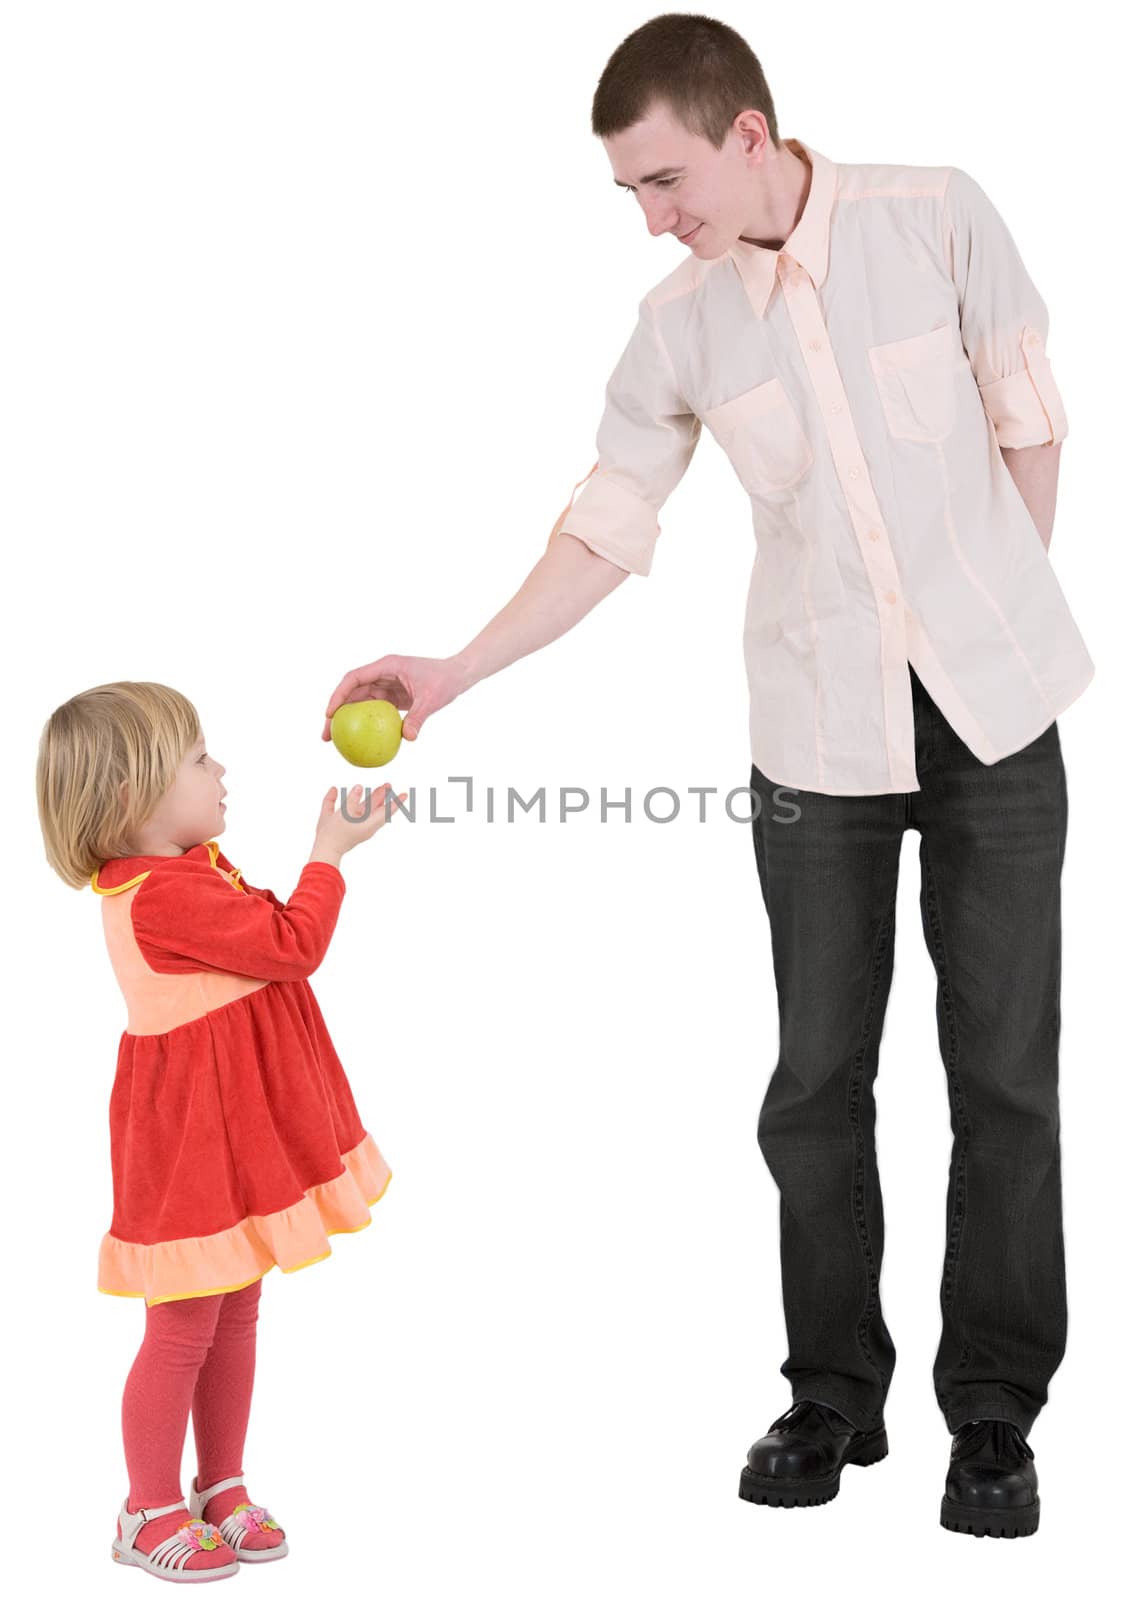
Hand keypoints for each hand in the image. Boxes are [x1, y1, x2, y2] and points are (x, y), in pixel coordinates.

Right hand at [313, 782, 407, 859]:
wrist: (324, 850)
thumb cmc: (335, 834)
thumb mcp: (345, 814)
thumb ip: (352, 800)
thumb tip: (358, 787)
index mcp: (368, 824)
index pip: (385, 811)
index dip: (395, 802)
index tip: (405, 794)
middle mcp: (364, 825)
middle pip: (376, 808)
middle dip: (382, 796)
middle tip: (388, 785)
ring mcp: (355, 824)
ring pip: (365, 808)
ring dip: (371, 797)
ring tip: (378, 787)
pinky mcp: (343, 823)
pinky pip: (348, 809)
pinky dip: (346, 800)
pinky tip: (338, 790)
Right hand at [321, 655, 466, 742]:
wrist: (458, 675)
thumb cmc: (445, 680)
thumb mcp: (432, 699)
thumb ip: (418, 717)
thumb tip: (407, 739)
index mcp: (387, 666)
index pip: (355, 678)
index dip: (338, 694)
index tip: (330, 714)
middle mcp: (382, 674)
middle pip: (350, 692)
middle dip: (335, 712)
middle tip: (326, 735)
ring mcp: (385, 684)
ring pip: (358, 702)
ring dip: (346, 720)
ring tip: (335, 742)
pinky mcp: (391, 696)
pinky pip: (373, 711)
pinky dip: (364, 724)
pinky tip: (359, 742)